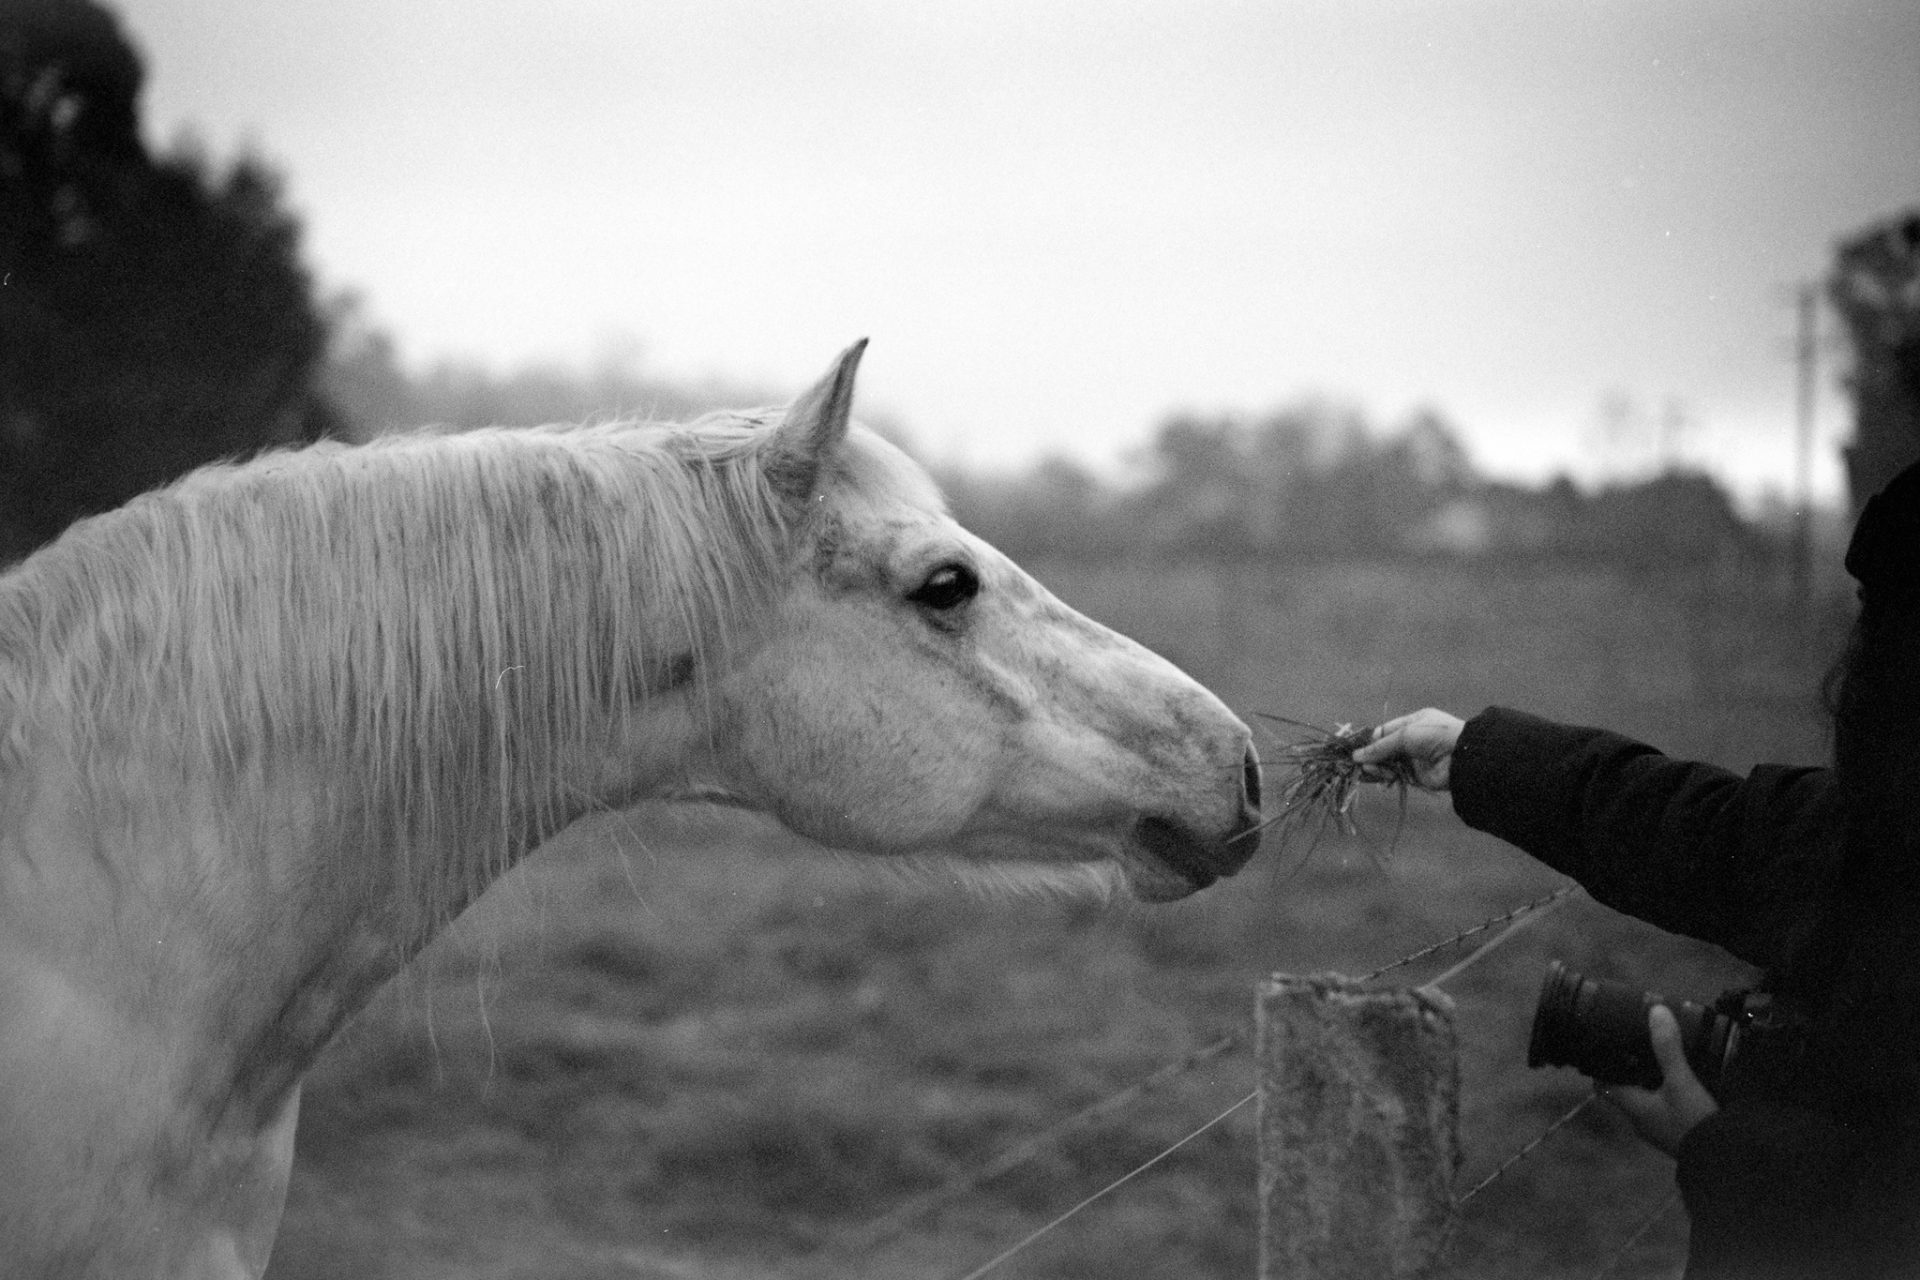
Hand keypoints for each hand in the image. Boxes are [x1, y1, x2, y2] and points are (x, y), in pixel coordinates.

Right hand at [1351, 708, 1464, 790]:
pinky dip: (1385, 776)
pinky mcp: (1416, 775)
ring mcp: (1414, 758)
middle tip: (1357, 762)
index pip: (1385, 731)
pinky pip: (1395, 775)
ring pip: (1388, 763)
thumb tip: (1356, 756)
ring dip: (1377, 766)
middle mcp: (1413, 740)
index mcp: (1413, 722)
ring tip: (1368, 770)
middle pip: (1384, 748)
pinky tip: (1378, 777)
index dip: (1370, 740)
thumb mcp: (1404, 735)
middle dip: (1371, 755)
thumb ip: (1380, 747)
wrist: (1461, 757)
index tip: (1354, 748)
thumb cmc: (1434, 736)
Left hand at [1595, 1004, 1719, 1155]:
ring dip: (1653, 1081)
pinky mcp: (1680, 1135)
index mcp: (1633, 1107)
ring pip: (1648, 1100)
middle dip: (1631, 1068)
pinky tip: (1687, 1081)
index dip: (1602, 1065)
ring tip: (1663, 1055)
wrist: (1726, 1164)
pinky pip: (1668, 1109)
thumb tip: (1655, 1011)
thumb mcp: (1681, 1082)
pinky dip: (1671, 1094)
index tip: (1606, 1043)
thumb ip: (1668, 1048)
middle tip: (1640, 1041)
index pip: (1603, 1084)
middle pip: (1627, 1090)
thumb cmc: (1694, 1123)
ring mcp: (1661, 1130)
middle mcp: (1642, 1121)